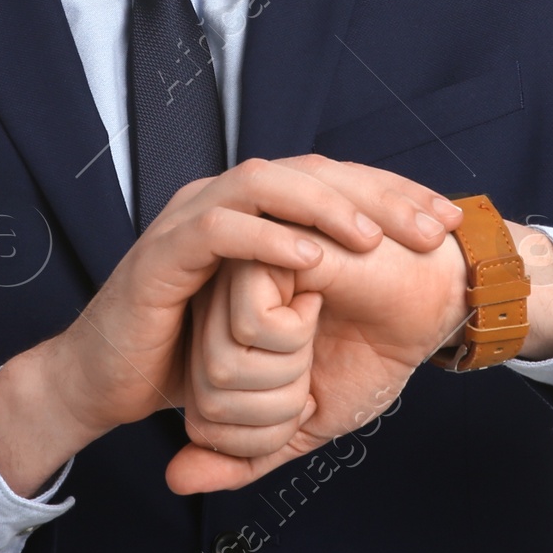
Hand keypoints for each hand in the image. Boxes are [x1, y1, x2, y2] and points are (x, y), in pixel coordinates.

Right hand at [0, 159, 452, 496]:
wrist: (104, 383)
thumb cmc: (185, 351)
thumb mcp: (269, 317)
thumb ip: (314, 290)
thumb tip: (391, 278)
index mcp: (254, 209)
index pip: (334, 178)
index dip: (394, 192)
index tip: (448, 222)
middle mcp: (223, 199)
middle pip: (310, 169)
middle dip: (377, 193)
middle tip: (430, 226)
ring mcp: (190, 218)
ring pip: (265, 181)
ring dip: (324, 204)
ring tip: (371, 238)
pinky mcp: (163, 252)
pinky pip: (220, 225)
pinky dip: (268, 236)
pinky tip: (311, 257)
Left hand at [169, 208, 552, 492]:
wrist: (427, 303)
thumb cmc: (373, 347)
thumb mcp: (306, 421)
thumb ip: (244, 453)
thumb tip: (178, 479)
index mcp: (220, 343)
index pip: (202, 422)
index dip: (262, 434)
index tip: (303, 393)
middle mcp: (215, 308)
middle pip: (207, 399)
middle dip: (277, 406)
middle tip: (313, 359)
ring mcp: (230, 278)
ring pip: (221, 366)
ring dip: (288, 370)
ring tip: (315, 322)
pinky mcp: (257, 252)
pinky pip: (246, 327)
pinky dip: (292, 334)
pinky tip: (315, 296)